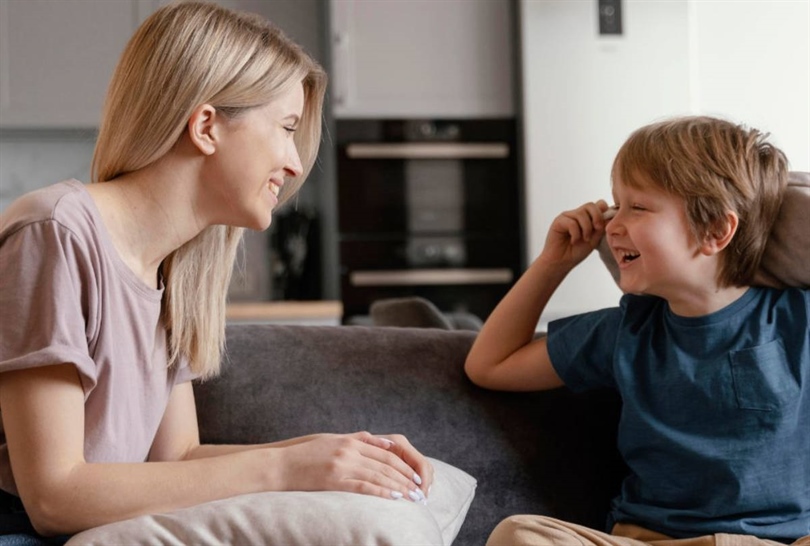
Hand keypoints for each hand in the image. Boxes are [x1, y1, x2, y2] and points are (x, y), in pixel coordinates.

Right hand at [274, 431, 432, 502]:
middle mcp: (349, 450)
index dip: (403, 465)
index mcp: (350, 441)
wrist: (278, 465)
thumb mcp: (332, 440)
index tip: (415, 476)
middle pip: (386, 464)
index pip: (385, 453)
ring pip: (378, 476)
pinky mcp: (333, 479)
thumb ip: (357, 439)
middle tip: (419, 490)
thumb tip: (383, 443)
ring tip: (412, 498)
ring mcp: (342, 464)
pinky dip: (381, 492)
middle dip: (405, 478)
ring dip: (398, 487)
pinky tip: (393, 499)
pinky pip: (363, 487)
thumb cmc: (303, 454)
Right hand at [541, 200, 608, 267]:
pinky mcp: (558, 221)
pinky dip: (576, 234)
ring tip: (584, 239)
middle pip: (590, 205)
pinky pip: (572, 222)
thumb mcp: (595, 239)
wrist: (562, 262)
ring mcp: (567, 216)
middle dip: (597, 218)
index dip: (604, 211)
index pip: (598, 204)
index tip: (603, 225)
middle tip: (597, 230)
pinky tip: (573, 241)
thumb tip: (610, 215)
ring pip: (581, 214)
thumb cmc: (577, 251)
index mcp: (586, 217)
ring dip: (586, 229)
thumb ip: (601, 226)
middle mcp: (576, 214)